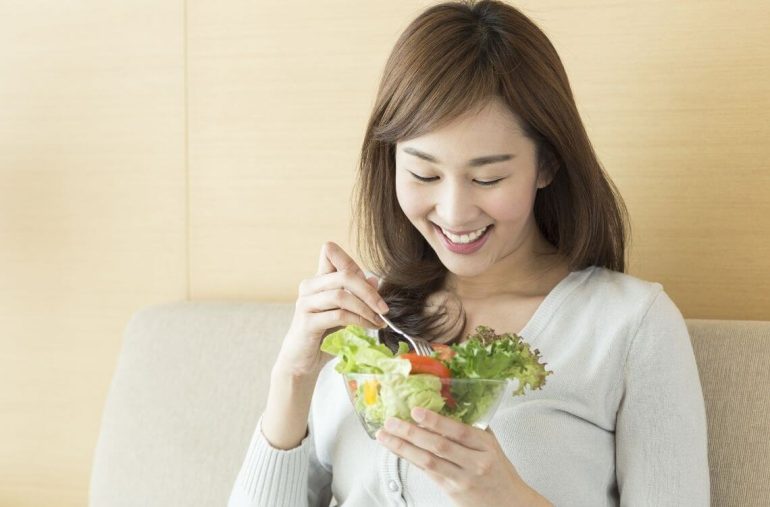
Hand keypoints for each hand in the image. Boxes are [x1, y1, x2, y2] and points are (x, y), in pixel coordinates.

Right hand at [274, 241, 388, 378]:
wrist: (302, 362)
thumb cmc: (324, 335)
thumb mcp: (344, 312)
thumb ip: (356, 295)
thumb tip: (374, 278)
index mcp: (318, 280)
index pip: (329, 251)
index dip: (350, 260)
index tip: (370, 282)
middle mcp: (309, 286)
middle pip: (344, 275)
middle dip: (369, 291)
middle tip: (384, 308)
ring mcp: (305, 303)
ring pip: (342, 295)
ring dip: (365, 308)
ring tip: (378, 320)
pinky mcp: (306, 321)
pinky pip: (338, 315)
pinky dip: (358, 320)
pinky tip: (369, 327)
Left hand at [376, 407, 550, 506]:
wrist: (510, 504)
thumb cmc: (500, 473)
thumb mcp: (493, 446)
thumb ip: (472, 428)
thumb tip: (447, 406)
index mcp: (486, 446)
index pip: (459, 431)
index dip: (436, 421)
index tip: (416, 411)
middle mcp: (475, 463)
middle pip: (439, 446)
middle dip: (411, 432)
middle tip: (392, 422)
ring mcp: (462, 479)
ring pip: (428, 462)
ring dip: (403, 447)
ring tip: (386, 436)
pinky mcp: (452, 492)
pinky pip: (428, 473)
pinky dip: (411, 460)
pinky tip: (399, 450)